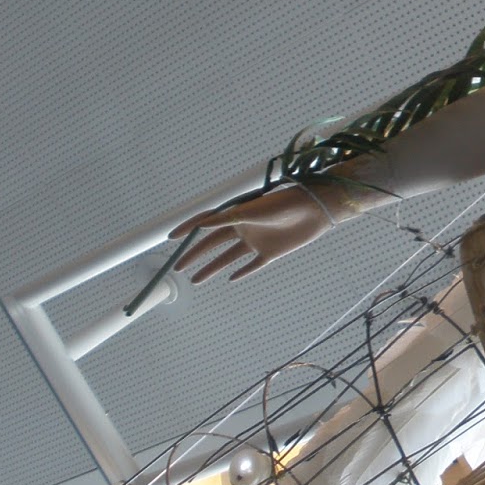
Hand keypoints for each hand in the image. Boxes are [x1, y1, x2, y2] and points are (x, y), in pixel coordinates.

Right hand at [169, 185, 335, 283]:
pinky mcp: (271, 253)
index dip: (188, 230)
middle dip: (194, 255)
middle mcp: (243, 228)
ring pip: (228, 258)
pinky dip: (241, 272)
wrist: (314, 210)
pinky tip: (230, 279)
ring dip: (211, 268)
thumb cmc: (283, 204)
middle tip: (177, 266)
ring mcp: (256, 241)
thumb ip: (227, 218)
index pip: (206, 223)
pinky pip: (253, 265)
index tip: (170, 238)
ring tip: (195, 280)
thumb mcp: (252, 210)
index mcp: (236, 215)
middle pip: (212, 244)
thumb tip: (200, 224)